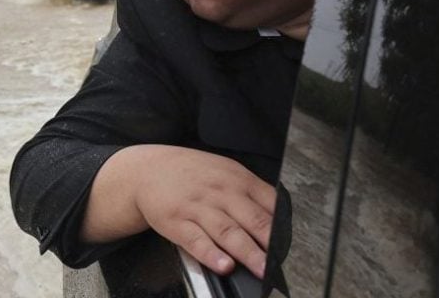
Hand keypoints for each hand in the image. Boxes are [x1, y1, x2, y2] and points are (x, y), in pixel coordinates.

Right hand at [134, 146, 275, 277]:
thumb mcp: (225, 172)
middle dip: (270, 244)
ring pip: (227, 232)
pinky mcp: (177, 222)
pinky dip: (211, 254)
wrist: (148, 169)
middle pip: (252, 219)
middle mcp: (220, 193)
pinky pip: (196, 241)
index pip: (269, 204)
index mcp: (237, 180)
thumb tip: (280, 219)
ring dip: (247, 252)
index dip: (283, 228)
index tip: (290, 247)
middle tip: (281, 263)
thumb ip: (252, 193)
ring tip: (260, 269)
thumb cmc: (191, 174)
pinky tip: (222, 265)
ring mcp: (198, 207)